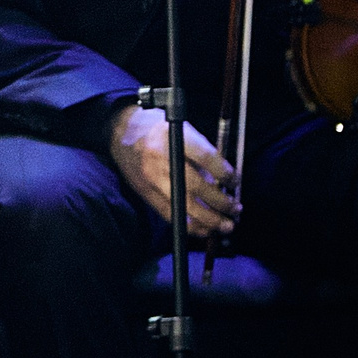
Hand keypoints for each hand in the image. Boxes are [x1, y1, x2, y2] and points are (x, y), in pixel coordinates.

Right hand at [106, 103, 239, 238]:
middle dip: (220, 202)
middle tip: (236, 209)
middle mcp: (160, 158)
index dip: (225, 173)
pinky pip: (170, 214)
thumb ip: (203, 152)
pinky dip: (189, 225)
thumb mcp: (183, 129)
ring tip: (226, 225)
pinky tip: (205, 229)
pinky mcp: (145, 192)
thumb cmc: (158, 129)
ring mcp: (151, 178)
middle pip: (196, 186)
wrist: (122, 132)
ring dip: (209, 220)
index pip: (206, 157)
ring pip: (184, 205)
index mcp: (173, 136)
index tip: (235, 181)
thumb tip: (225, 180)